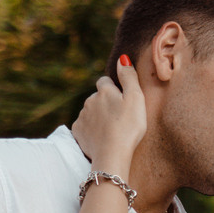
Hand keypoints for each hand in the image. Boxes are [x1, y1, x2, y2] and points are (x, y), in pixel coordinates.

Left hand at [72, 57, 148, 178]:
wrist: (112, 154)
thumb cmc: (128, 126)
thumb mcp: (136, 98)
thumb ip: (129, 76)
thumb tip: (122, 58)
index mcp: (104, 91)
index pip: (105, 81)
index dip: (114, 89)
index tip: (122, 99)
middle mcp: (89, 101)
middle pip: (97, 97)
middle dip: (105, 103)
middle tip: (120, 117)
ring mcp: (82, 117)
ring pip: (90, 112)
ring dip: (99, 116)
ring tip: (112, 129)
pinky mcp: (78, 132)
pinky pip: (84, 126)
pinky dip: (91, 130)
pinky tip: (102, 137)